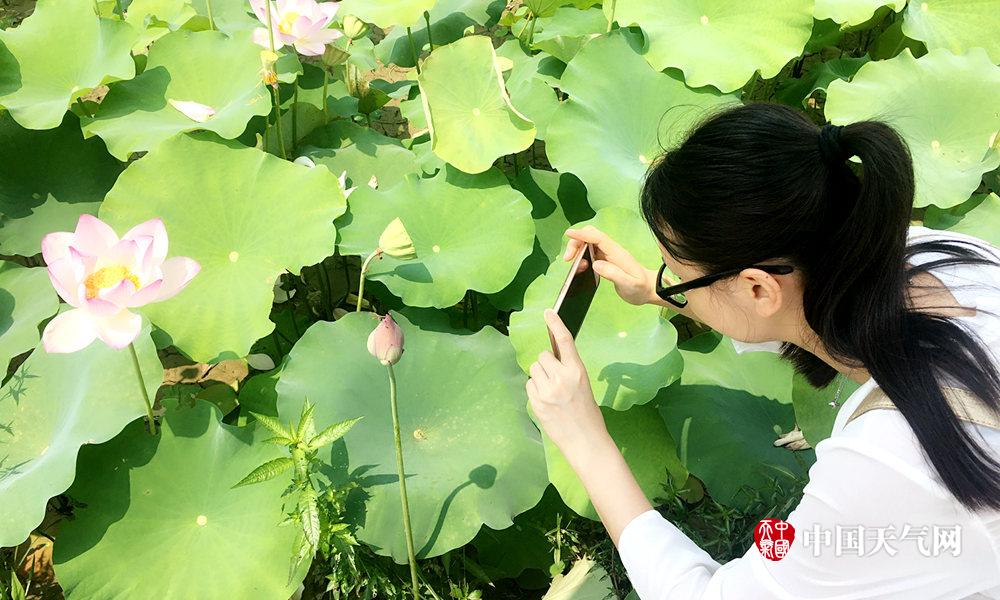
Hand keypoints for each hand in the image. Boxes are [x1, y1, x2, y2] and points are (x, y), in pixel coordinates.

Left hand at [526, 308, 609, 459]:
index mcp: (577, 371)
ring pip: (534, 370)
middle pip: (542, 356)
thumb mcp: (583, 385)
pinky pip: (529, 385)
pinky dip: (535, 390)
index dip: (555, 324)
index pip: (564, 341)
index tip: (548, 312)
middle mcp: (561, 378)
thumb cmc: (587, 412)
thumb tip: (549, 355)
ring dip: (540, 376)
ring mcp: (547, 391)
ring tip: (552, 392)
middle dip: (546, 364)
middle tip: (556, 379)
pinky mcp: (536, 403)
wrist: (585, 441)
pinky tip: (547, 402)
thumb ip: (567, 369)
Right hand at [563, 225, 657, 305]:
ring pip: (587, 244)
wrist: (648, 290)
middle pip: (589, 236)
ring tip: (575, 267)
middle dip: (575, 243)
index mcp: (616, 253)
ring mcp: (607, 255)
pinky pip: (589, 253)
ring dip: (577, 251)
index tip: (568, 233)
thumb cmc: (640, 288)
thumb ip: (614, 274)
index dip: (582, 234)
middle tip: (568, 259)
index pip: (598, 237)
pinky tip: (580, 268)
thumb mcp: (630, 284)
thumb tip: (595, 264)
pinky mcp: (605, 261)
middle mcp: (611, 250)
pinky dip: (580, 258)